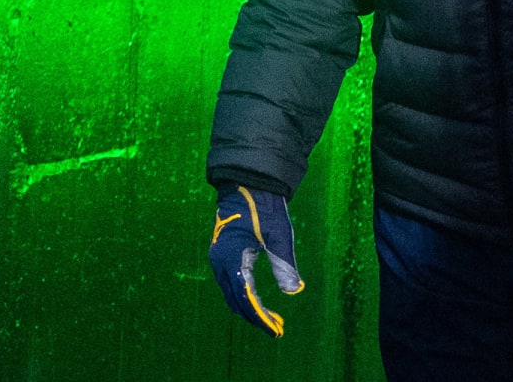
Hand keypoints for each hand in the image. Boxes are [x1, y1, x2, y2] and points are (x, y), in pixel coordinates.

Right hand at [208, 187, 303, 335]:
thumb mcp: (278, 233)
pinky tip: (258, 302)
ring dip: (250, 308)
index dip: (261, 316)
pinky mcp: (222, 255)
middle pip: (236, 300)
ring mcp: (218, 259)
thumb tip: (294, 290)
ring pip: (232, 294)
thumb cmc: (264, 206)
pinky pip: (231, 283)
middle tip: (277, 328)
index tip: (276, 329)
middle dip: (256, 316)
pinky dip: (244, 296)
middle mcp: (220, 261)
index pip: (246, 296)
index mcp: (231, 257)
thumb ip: (284, 263)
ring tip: (271, 319)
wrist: (248, 183)